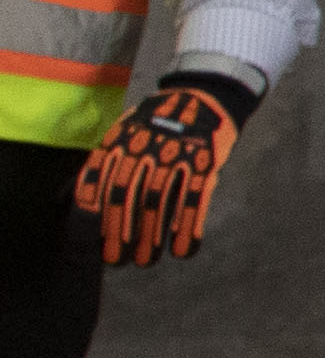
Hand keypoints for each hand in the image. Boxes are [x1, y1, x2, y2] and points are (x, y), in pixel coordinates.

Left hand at [74, 72, 251, 266]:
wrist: (203, 96)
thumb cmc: (159, 121)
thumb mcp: (126, 129)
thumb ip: (109, 159)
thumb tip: (85, 200)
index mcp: (123, 138)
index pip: (105, 180)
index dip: (99, 214)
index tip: (96, 241)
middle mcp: (147, 146)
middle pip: (129, 195)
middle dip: (122, 230)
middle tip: (118, 259)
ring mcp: (177, 154)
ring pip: (160, 201)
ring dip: (152, 236)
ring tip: (147, 261)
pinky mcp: (205, 162)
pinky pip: (195, 200)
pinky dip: (189, 228)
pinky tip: (184, 250)